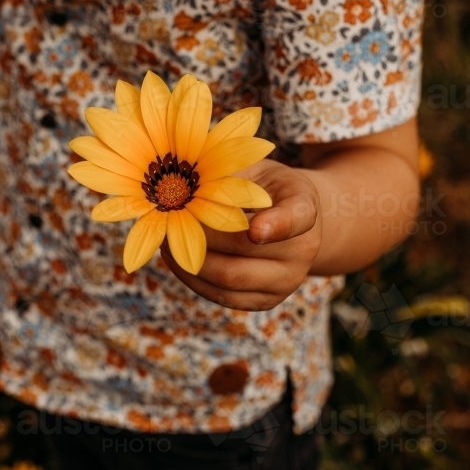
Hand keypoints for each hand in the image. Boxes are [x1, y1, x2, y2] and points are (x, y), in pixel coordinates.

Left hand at [160, 159, 321, 310]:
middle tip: (168, 223)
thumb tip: (186, 189)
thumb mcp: (253, 168)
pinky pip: (222, 297)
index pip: (297, 217)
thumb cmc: (262, 186)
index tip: (254, 230)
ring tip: (165, 241)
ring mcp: (287, 281)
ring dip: (189, 261)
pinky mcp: (265, 301)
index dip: (277, 225)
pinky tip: (176, 260)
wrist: (286, 220)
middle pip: (244, 249)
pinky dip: (193, 280)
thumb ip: (230, 176)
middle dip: (199, 236)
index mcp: (304, 207)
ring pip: (228, 279)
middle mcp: (304, 250)